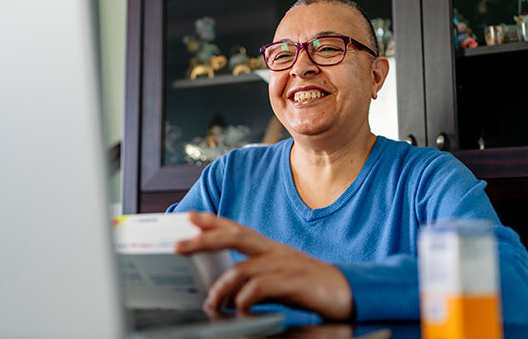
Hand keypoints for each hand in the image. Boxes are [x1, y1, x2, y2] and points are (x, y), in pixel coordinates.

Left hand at [174, 212, 354, 319]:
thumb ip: (254, 277)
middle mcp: (275, 251)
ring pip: (241, 269)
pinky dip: (244, 301)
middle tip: (178, 246)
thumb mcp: (279, 277)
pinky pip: (259, 288)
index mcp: (271, 248)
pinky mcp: (293, 282)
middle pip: (234, 236)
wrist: (349, 294)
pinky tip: (240, 311)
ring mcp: (284, 264)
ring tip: (211, 304)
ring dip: (220, 288)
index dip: (213, 221)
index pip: (237, 228)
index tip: (190, 216)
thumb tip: (226, 288)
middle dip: (203, 239)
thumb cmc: (310, 287)